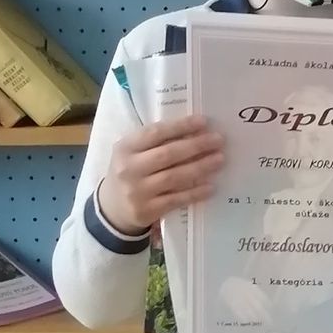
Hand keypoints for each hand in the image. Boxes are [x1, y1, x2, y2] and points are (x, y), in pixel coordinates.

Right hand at [98, 116, 223, 235]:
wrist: (112, 208)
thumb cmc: (130, 173)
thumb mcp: (133, 153)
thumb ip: (156, 143)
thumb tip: (195, 132)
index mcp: (125, 148)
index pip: (155, 133)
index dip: (180, 126)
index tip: (204, 121)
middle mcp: (129, 168)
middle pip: (167, 154)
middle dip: (196, 146)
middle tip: (218, 140)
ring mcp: (138, 191)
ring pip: (174, 177)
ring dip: (200, 167)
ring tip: (219, 160)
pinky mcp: (147, 210)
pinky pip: (176, 199)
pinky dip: (195, 192)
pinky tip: (211, 187)